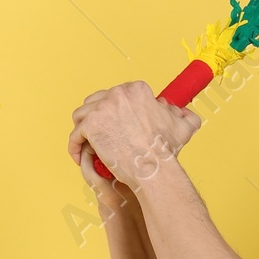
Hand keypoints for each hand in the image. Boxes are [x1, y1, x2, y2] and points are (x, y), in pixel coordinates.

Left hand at [69, 81, 200, 191]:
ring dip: (82, 129)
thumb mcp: (183, 127)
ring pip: (82, 115)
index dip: (114, 111)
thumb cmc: (166, 151)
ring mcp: (101, 109)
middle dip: (96, 118)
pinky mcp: (90, 126)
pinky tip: (78, 156)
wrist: (153, 168)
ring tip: (87, 143)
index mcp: (136, 90)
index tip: (114, 126)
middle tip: (99, 135)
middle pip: (97, 101)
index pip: (116, 95)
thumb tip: (182, 111)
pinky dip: (74, 146)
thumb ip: (184, 115)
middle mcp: (117, 94)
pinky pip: (75, 135)